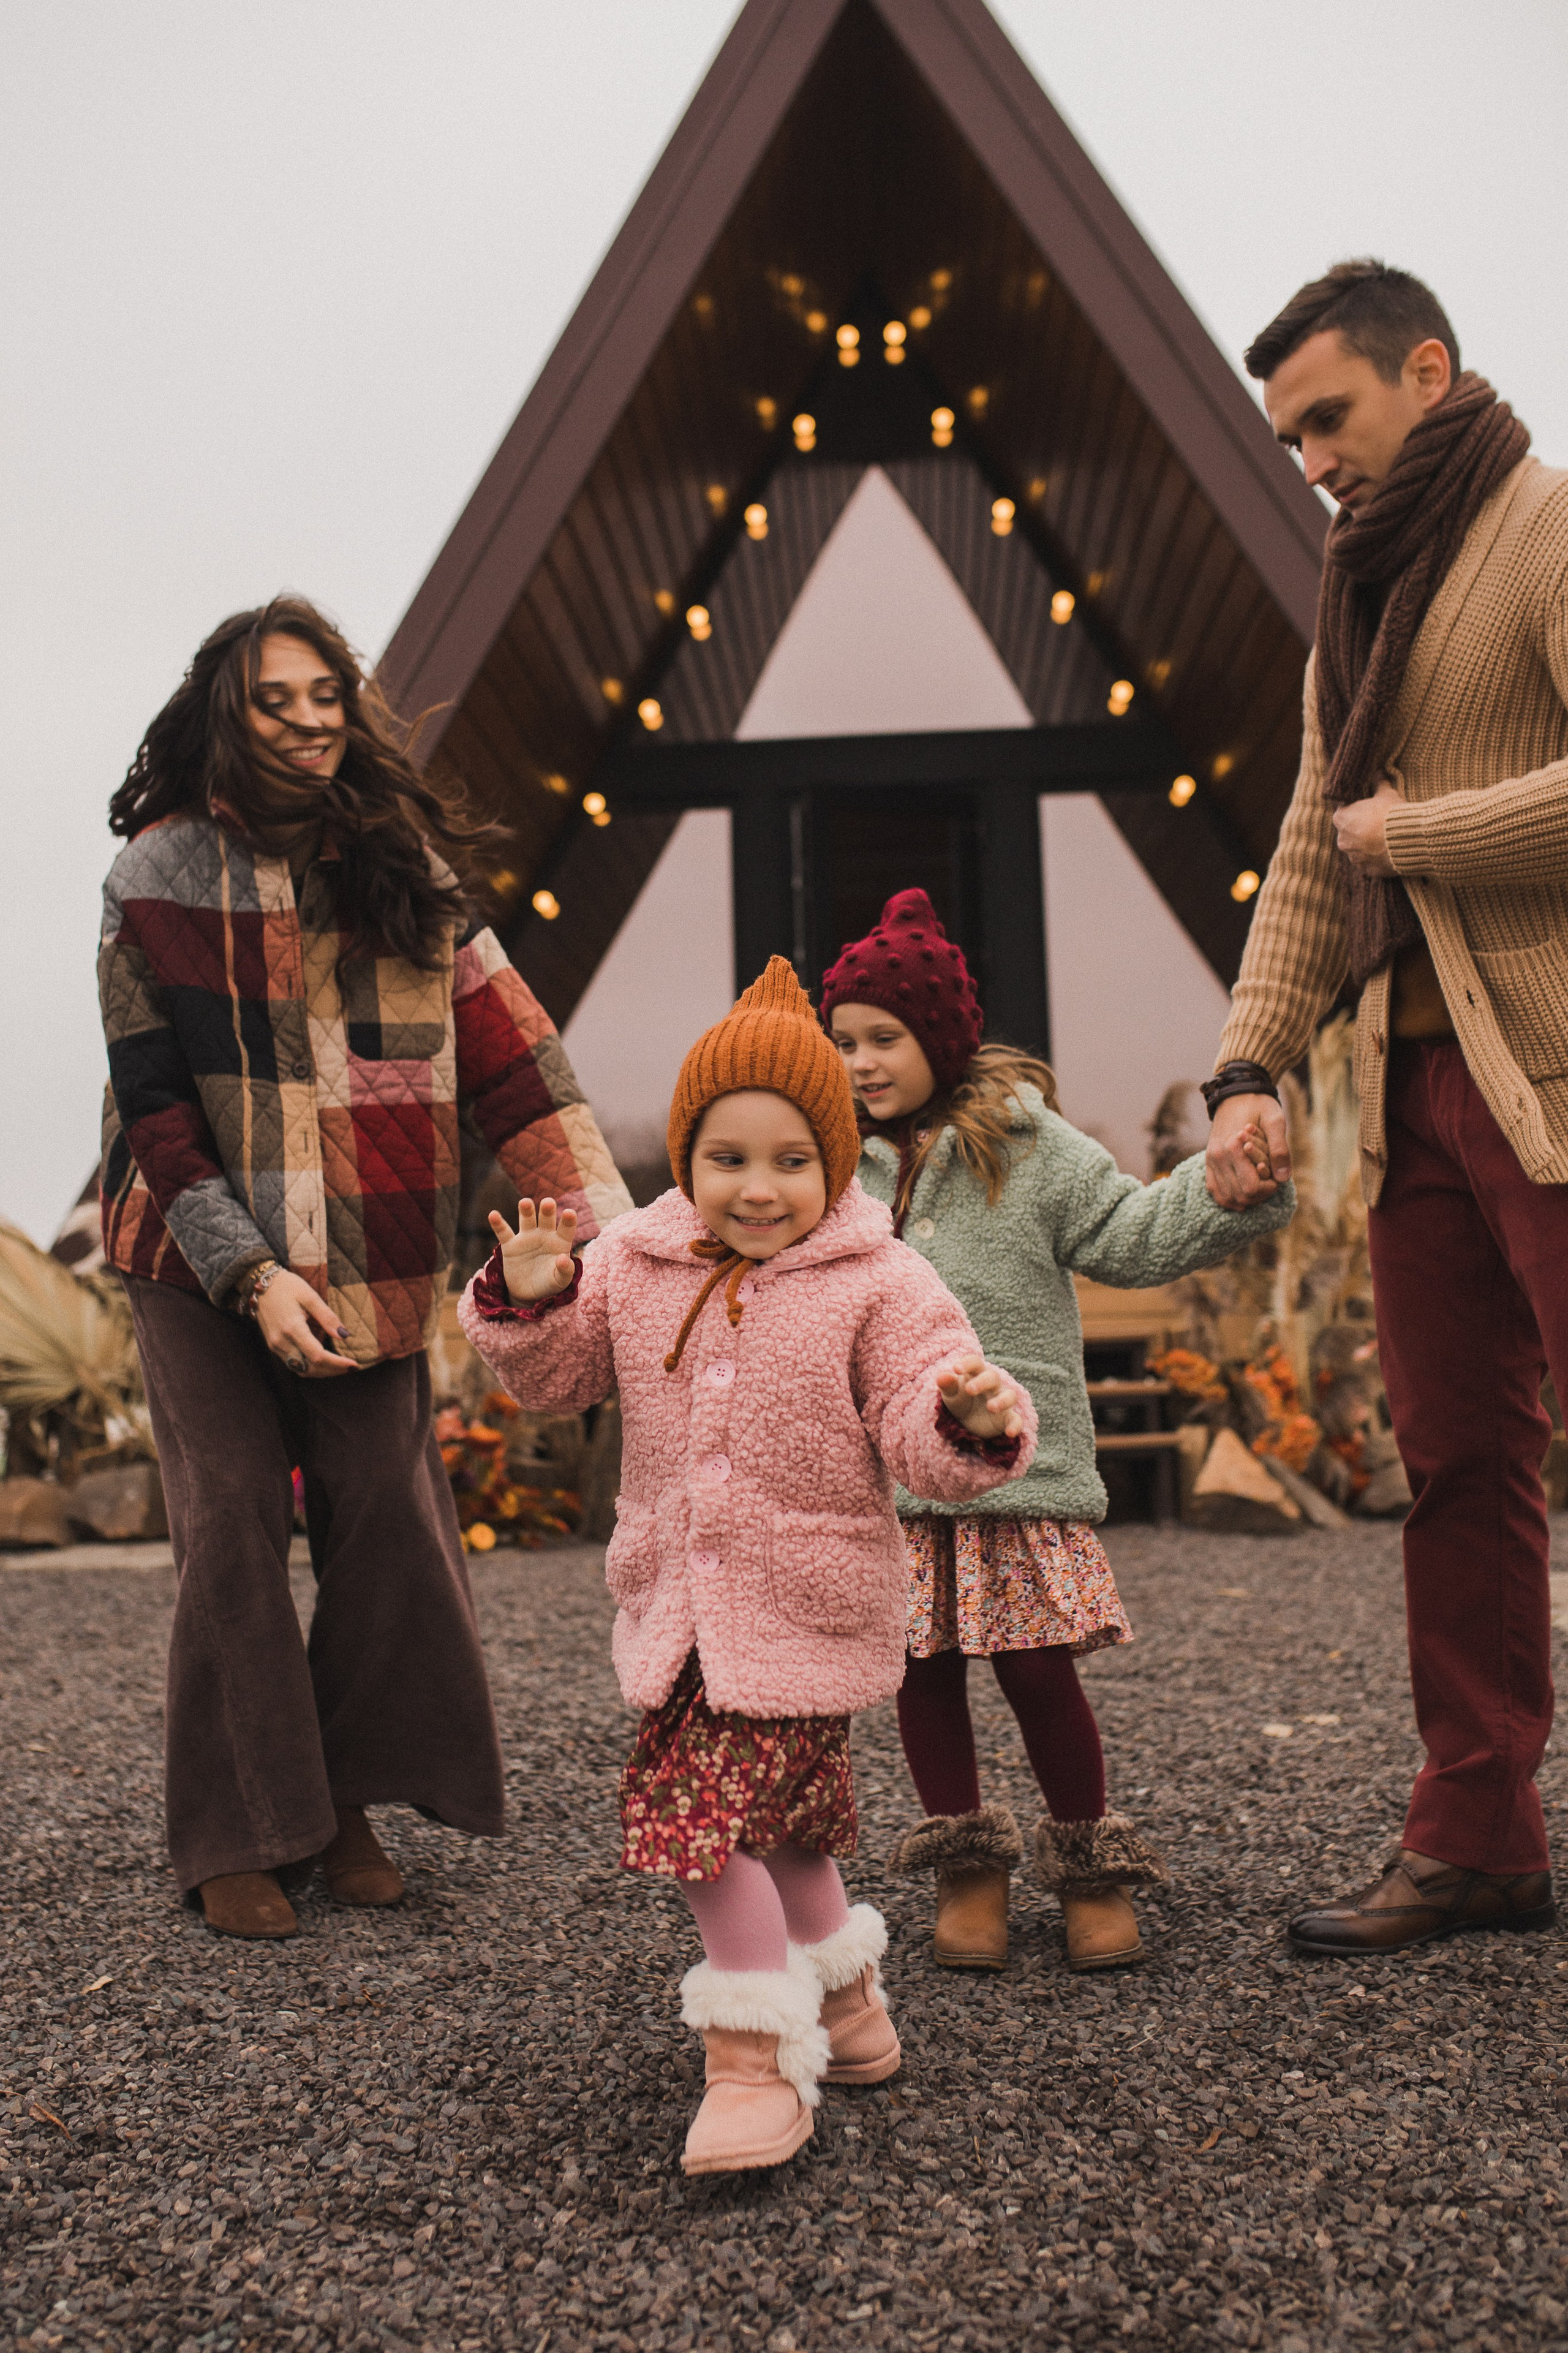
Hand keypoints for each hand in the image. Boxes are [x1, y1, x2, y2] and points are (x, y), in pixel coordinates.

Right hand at [254, 1270, 357, 1376]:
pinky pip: (293, 1364)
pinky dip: (310, 1367)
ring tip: (340, 1367)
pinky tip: (324, 1362)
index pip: (318, 1356)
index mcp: (292, 1328)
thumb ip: (327, 1317)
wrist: (259, 1284)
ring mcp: (275, 1346)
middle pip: (310, 1368)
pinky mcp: (273, 1346)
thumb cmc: (286, 1286)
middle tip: (351, 1367)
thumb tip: (344, 1335)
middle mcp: (281, 1341)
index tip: (354, 1364)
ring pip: (300, 1370)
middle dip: (332, 1371)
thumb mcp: (310, 1296)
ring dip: (322, 1372)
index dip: (337, 1364)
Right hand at [487, 1198, 577, 1302]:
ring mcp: (527, 1238)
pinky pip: (504, 1232)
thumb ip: (565, 1271)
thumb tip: (564, 1259)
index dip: (568, 1220)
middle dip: (547, 1209)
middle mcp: (544, 1235)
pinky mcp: (510, 1245)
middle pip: (546, 1218)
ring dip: (526, 1210)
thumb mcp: (560, 1281)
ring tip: (525, 1202)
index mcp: (560, 1241)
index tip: (569, 1213)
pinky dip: (498, 1223)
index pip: (566, 1228)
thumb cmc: (549, 1283)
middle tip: (548, 1202)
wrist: (528, 1293)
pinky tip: (493, 1214)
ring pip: (527, 1220)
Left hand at [937, 1351, 1022, 1440]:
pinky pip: (1016, 1419)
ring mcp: (1002, 1400)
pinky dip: (1015, 1425)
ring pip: (1010, 1395)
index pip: (975, 1362)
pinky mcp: (1007, 1418)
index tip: (956, 1369)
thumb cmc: (960, 1400)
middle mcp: (992, 1385)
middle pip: (992, 1377)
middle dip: (982, 1382)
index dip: (967, 1363)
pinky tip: (1010, 1433)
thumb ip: (947, 1385)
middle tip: (969, 1390)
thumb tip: (941, 1377)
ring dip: (1002, 1400)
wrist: (969, 1422)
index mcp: (976, 1374)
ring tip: (990, 1408)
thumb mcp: (951, 1394)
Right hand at [1205, 1094, 1289, 1208]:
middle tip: (1270, 1183)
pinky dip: (1228, 1198)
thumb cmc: (1259, 1105)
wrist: (1236, 1093)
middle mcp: (1218, 1156)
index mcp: (1233, 1147)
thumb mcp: (1276, 1120)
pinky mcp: (1209, 1161)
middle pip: (1239, 1196)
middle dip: (1259, 1196)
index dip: (1269, 1189)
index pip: (1251, 1187)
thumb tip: (1283, 1177)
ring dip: (1245, 1200)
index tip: (1277, 1177)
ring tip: (1259, 1187)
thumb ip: (1280, 1149)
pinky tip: (1242, 1195)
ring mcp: (1211, 1160)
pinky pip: (1214, 1190)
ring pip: (1226, 1197)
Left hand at [1331, 778, 1403, 876]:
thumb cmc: (1392, 813)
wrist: (1406, 839)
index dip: (1356, 809)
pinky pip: (1369, 863)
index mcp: (1341, 819)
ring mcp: (1353, 858)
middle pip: (1349, 832)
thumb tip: (1379, 772)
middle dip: (1361, 828)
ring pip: (1358, 849)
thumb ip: (1379, 783)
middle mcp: (1342, 840)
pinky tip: (1388, 851)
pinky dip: (1376, 858)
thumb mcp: (1386, 794)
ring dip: (1368, 845)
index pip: (1343, 812)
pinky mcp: (1366, 870)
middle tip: (1378, 823)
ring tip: (1385, 838)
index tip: (1367, 808)